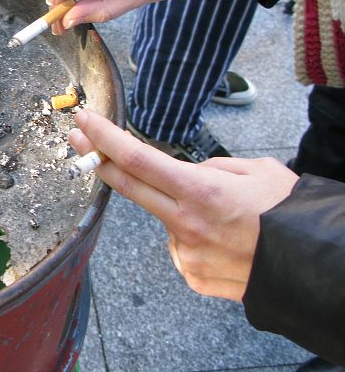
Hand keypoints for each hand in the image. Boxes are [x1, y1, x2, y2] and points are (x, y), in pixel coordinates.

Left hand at [68, 109, 298, 300]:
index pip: (137, 159)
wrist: (317, 269)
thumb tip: (188, 174)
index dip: (105, 138)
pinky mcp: (193, 275)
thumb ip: (212, 169)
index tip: (85, 121)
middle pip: (126, 186)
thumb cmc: (291, 214)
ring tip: (226, 218)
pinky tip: (225, 242)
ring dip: (178, 208)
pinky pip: (183, 247)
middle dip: (97, 158)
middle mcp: (185, 223)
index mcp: (200, 190)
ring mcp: (186, 253)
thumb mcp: (256, 171)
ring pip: (166, 218)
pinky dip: (196, 237)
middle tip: (79, 140)